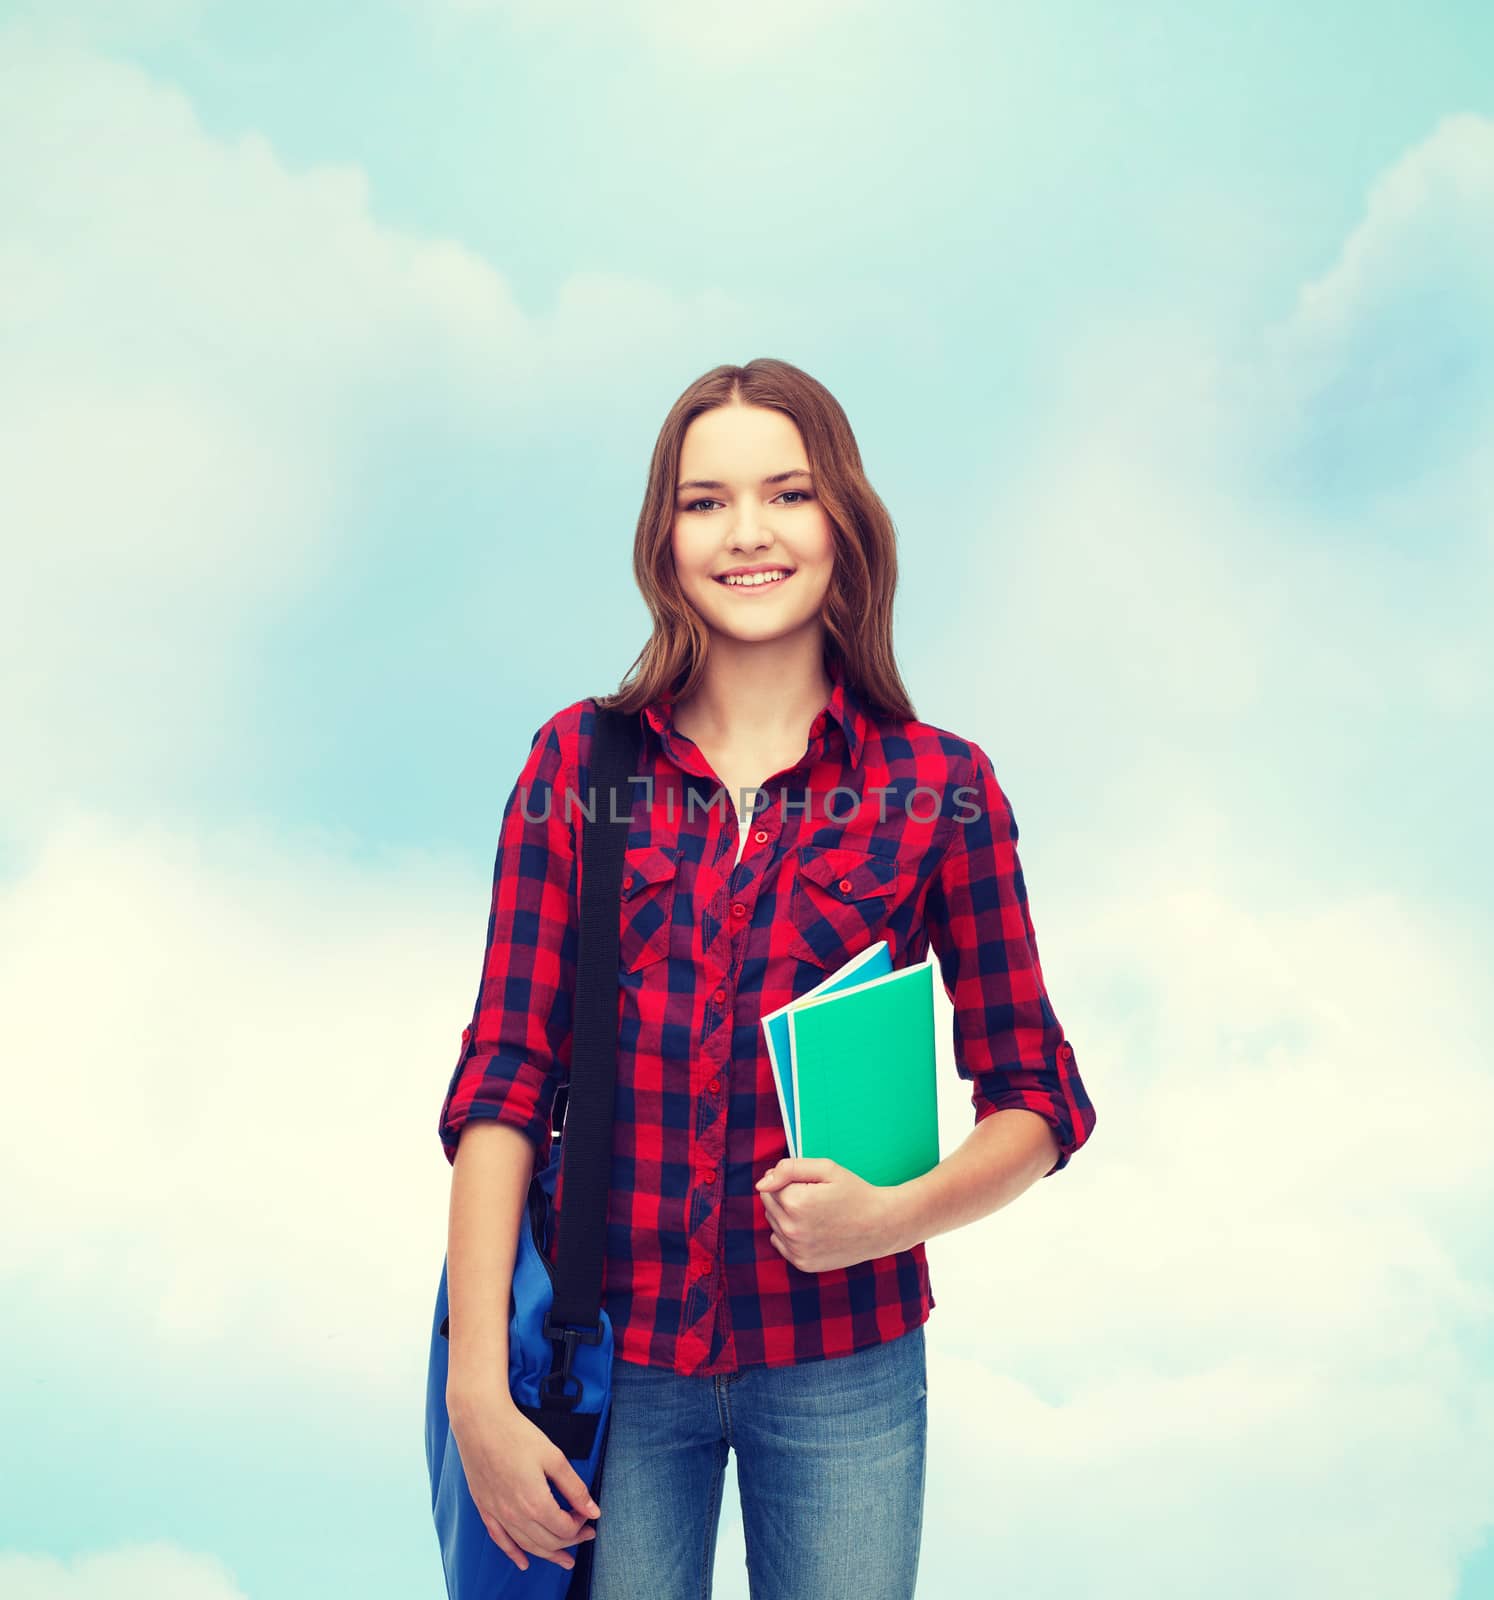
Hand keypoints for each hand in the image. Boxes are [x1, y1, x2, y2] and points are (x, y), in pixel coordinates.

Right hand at [447, 1379, 600, 1573]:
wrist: (480, 1423)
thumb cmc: (517, 1435)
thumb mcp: (554, 1457)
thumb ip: (574, 1487)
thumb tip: (593, 1511)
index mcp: (535, 1503)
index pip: (564, 1529)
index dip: (580, 1525)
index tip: (587, 1514)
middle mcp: (515, 1516)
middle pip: (548, 1541)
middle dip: (571, 1541)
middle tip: (585, 1534)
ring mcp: (498, 1514)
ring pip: (527, 1546)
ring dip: (548, 1554)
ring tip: (564, 1559)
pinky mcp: (485, 1509)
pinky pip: (501, 1540)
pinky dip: (514, 1553)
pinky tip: (524, 1562)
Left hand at [755, 1157, 904, 1272]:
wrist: (881, 1225)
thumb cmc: (854, 1192)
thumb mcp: (826, 1169)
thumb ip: (789, 1169)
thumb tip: (761, 1184)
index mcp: (795, 1202)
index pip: (770, 1185)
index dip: (790, 1181)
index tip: (812, 1184)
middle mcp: (792, 1229)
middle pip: (768, 1204)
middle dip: (785, 1196)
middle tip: (815, 1197)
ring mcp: (797, 1250)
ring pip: (773, 1223)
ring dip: (786, 1214)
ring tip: (816, 1212)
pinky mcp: (803, 1263)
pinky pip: (780, 1243)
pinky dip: (790, 1234)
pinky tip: (813, 1229)